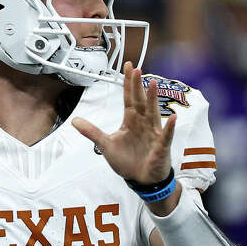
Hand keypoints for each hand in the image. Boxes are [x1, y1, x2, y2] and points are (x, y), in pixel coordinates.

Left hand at [73, 62, 176, 183]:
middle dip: (138, 86)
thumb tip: (74, 121)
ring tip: (153, 84)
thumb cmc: (128, 160)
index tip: (128, 66)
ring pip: (153, 113)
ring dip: (153, 99)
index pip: (129, 98)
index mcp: (130, 120)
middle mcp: (143, 123)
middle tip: (136, 69)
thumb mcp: (106, 145)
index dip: (128, 83)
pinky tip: (172, 118)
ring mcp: (154, 133)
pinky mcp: (161, 146)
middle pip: (140, 101)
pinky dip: (169, 127)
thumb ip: (92, 132)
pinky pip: (166, 135)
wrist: (140, 179)